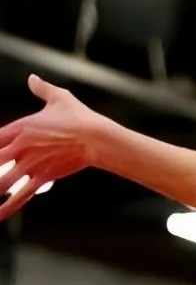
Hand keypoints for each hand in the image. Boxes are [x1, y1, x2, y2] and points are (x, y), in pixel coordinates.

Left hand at [0, 76, 104, 220]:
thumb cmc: (80, 117)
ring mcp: (31, 164)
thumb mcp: (60, 98)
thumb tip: (33, 78)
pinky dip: (8, 206)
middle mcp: (21, 147)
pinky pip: (22, 194)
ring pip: (2, 180)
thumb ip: (42, 89)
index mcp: (20, 127)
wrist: (97, 138)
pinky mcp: (44, 178)